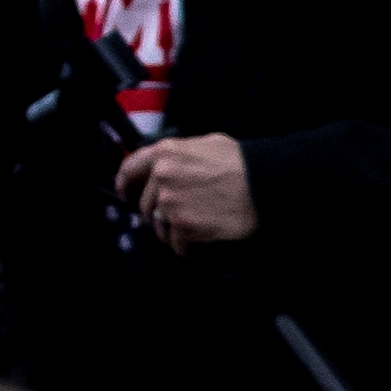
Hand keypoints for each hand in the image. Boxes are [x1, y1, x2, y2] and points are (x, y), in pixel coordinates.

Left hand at [114, 131, 256, 248]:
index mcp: (166, 153)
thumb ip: (183, 153)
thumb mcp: (208, 144)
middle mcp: (162, 177)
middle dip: (156, 213)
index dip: (125, 183)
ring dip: (170, 231)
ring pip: (159, 225)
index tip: (126, 193)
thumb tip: (176, 162)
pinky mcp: (184, 226)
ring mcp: (171, 203)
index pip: (130, 169)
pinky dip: (185, 246)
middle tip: (172, 217)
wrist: (264, 184)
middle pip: (146, 203)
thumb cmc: (243, 163)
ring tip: (187, 232)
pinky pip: (177, 243)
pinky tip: (196, 245)